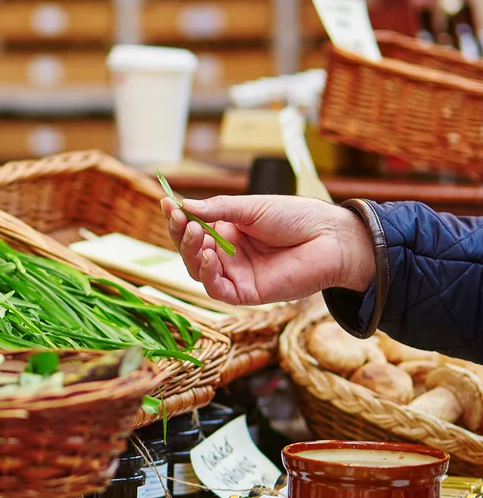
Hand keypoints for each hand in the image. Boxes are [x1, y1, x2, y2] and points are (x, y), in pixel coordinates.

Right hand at [161, 195, 375, 305]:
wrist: (331, 238)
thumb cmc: (296, 218)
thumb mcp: (251, 207)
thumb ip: (218, 209)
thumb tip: (184, 205)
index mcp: (227, 231)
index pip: (192, 228)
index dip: (178, 218)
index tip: (167, 204)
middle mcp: (228, 254)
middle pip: (190, 251)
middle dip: (181, 234)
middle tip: (180, 219)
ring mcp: (235, 274)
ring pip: (198, 270)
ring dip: (191, 252)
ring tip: (195, 233)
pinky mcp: (246, 293)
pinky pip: (217, 289)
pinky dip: (208, 274)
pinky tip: (210, 256)